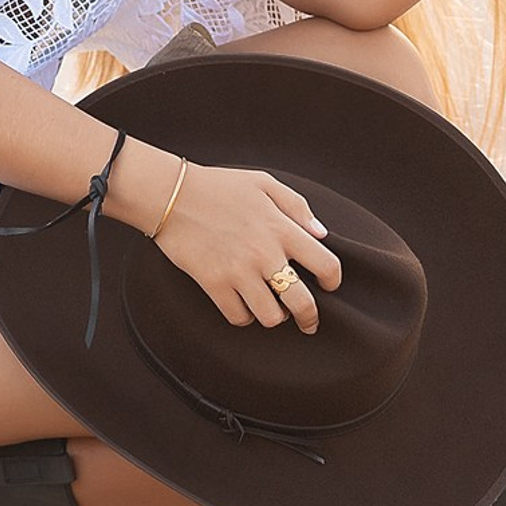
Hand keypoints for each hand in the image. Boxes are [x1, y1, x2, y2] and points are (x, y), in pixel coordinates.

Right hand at [155, 164, 342, 331]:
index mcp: (281, 227)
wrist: (172, 195)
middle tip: (309, 322)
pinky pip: (239, 317)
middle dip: (310, 318)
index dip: (333, 280)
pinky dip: (244, 316)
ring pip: (271, 317)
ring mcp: (238, 272)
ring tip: (271, 308)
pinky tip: (243, 304)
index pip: (325, 264)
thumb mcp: (264, 183)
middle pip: (301, 302)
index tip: (329, 285)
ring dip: (274, 316)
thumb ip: (297, 206)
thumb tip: (321, 234)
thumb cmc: (219, 186)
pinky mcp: (214, 285)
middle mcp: (264, 254)